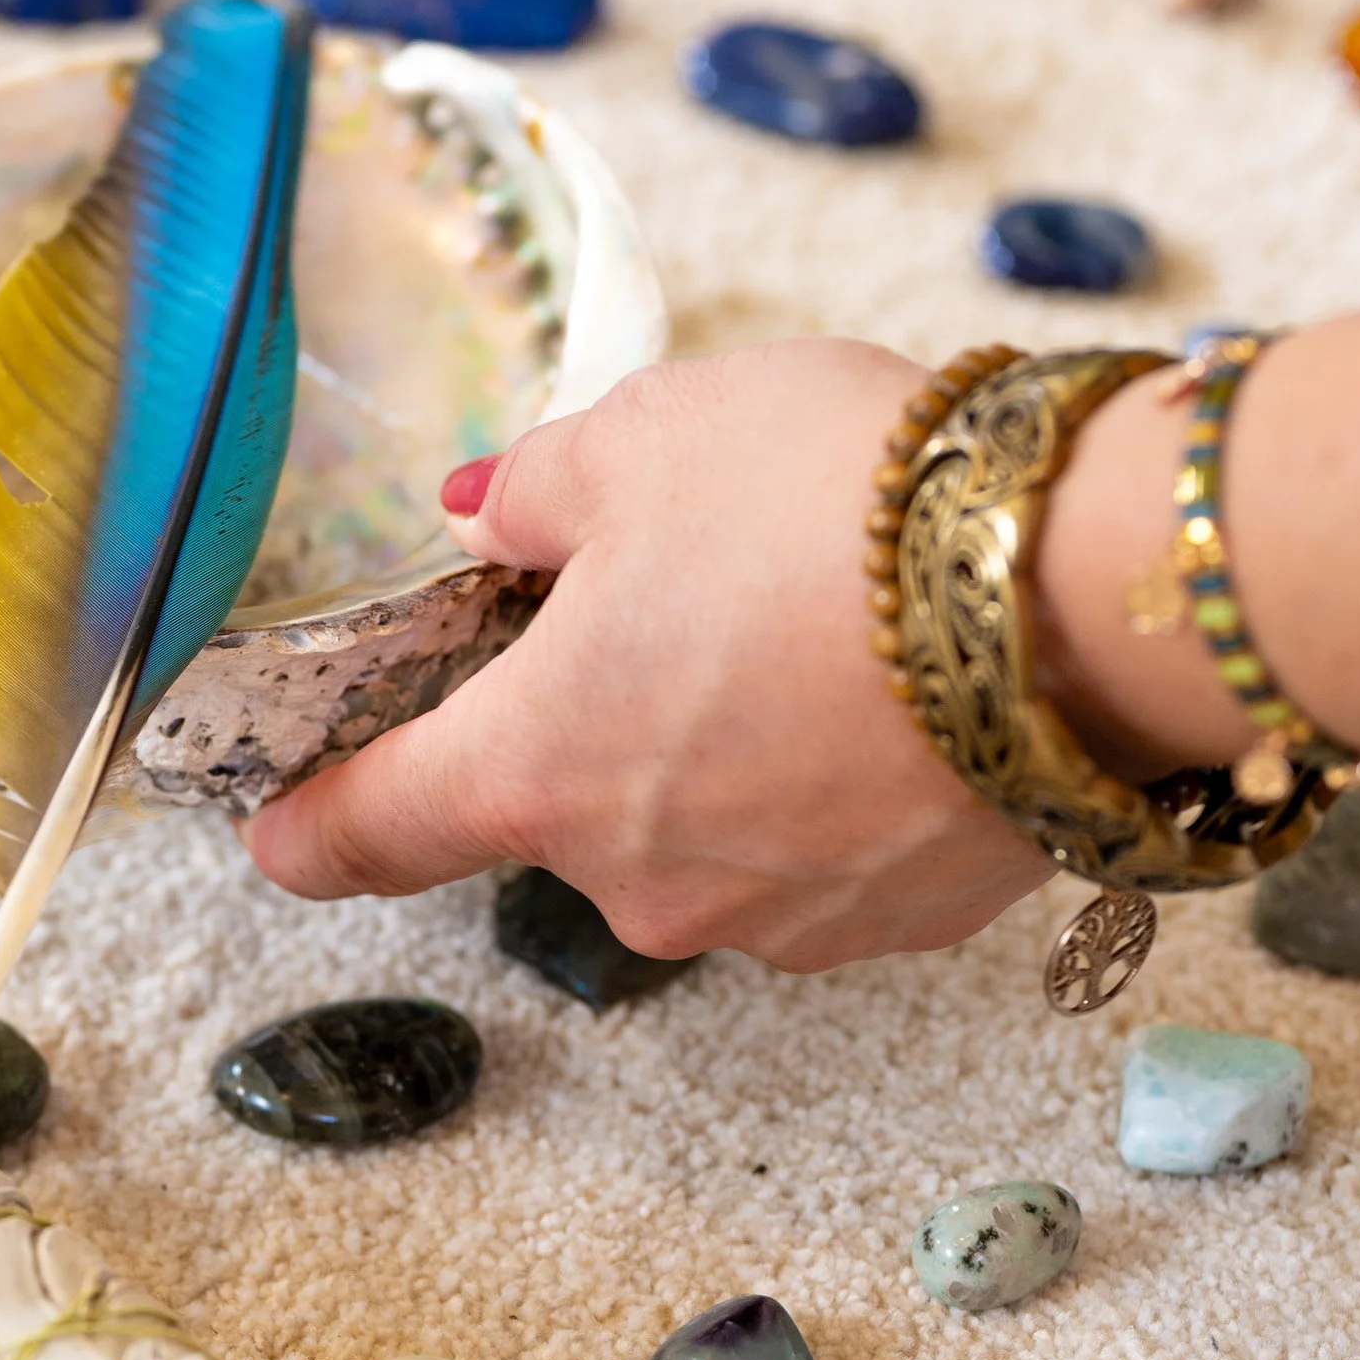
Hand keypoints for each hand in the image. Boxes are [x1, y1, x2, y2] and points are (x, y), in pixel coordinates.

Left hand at [241, 337, 1053, 971]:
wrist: (1085, 600)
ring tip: (809, 623)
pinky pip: (815, 852)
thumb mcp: (646, 437)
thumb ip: (536, 493)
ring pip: (693, 831)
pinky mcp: (892, 922)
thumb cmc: (839, 507)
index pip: (360, 838)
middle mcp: (632, 881)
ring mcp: (768, 917)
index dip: (303, 827)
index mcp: (531, 771)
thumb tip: (483, 519)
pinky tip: (890, 689)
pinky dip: (826, 783)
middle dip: (587, 718)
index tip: (275, 822)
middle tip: (668, 595)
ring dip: (716, 749)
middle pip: (556, 808)